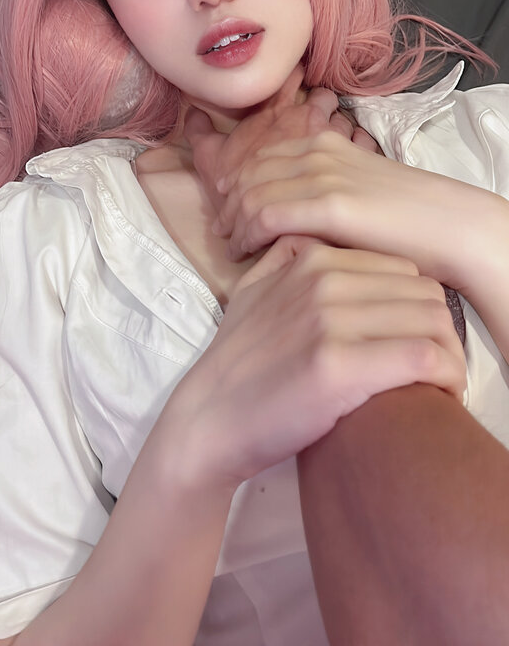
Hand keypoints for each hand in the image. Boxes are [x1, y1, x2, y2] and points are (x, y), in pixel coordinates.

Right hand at [167, 243, 465, 489]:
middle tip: (436, 366)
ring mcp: (328, 319)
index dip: (416, 306)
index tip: (415, 339)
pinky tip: (440, 392)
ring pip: (432, 320)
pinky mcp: (338, 364)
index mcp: (310, 257)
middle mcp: (322, 279)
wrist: (208, 419)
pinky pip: (423, 356)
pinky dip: (445, 375)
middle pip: (424, 292)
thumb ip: (284, 255)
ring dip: (449, 355)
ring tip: (442, 382)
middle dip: (440, 330)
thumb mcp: (252, 289)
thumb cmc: (238, 363)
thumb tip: (311, 238)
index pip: (402, 268)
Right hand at [183, 64, 379, 217]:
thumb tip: (191, 111)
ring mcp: (333, 139)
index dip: (297, 74)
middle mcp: (308, 118)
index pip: (294, 76)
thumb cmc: (236, 188)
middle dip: (326, 106)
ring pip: (347, 122)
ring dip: (343, 131)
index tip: (298, 77)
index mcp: (278, 112)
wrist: (262, 220)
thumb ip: (200, 131)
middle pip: (326, 97)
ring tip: (337, 148)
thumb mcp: (210, 158)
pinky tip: (354, 163)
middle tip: (320, 121)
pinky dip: (362, 151)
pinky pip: (366, 145)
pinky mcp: (353, 163)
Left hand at [214, 128, 502, 300]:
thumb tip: (283, 211)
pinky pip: (264, 213)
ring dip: (234, 223)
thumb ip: (318, 191)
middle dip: (228, 205)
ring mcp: (321, 175)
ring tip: (233, 248)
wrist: (448, 227)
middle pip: (246, 173)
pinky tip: (247, 252)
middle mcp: (315, 152)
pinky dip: (247, 234)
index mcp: (321, 144)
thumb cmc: (403, 220)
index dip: (234, 186)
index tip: (228, 215)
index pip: (256, 158)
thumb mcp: (353, 190)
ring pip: (248, 193)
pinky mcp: (327, 204)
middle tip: (224, 235)